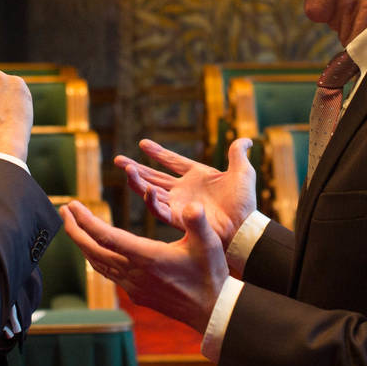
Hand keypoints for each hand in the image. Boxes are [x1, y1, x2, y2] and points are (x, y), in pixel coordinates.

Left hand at [61, 198, 226, 333]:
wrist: (212, 311)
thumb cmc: (211, 276)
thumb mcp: (209, 244)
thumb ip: (197, 222)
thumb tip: (193, 206)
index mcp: (147, 257)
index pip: (106, 237)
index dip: (86, 220)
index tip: (73, 206)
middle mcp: (135, 273)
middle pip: (93, 251)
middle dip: (75, 229)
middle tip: (65, 210)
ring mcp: (134, 286)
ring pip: (98, 264)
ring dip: (83, 244)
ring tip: (75, 227)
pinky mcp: (137, 294)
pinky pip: (108, 274)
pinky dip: (96, 259)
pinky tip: (97, 252)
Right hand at [117, 137, 256, 247]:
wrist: (244, 227)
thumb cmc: (244, 202)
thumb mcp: (242, 172)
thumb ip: (238, 154)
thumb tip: (248, 139)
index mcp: (197, 175)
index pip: (171, 161)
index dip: (157, 153)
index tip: (142, 143)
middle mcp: (184, 190)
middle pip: (154, 177)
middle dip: (136, 169)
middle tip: (118, 160)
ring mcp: (179, 204)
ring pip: (151, 191)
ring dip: (138, 182)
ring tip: (126, 170)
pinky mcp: (178, 218)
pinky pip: (160, 210)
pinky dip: (151, 201)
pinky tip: (146, 190)